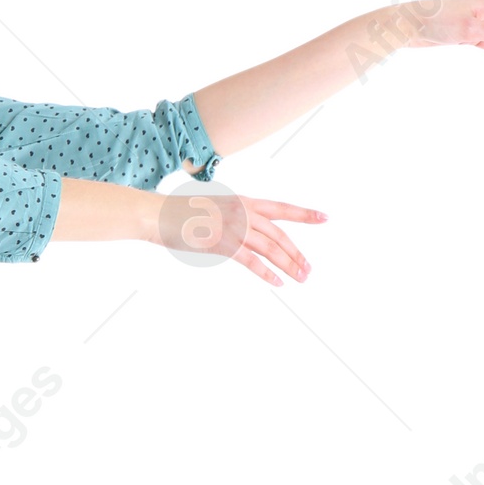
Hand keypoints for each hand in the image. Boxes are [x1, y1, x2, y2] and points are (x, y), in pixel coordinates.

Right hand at [164, 180, 325, 286]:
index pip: (280, 208)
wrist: (159, 214)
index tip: (324, 218)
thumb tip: (239, 230)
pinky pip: (253, 263)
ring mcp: (235, 228)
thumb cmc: (180, 212)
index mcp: (243, 201)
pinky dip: (267, 274)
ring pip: (272, 249)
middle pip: (280, 235)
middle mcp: (244, 212)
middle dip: (297, 253)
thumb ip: (230, 216)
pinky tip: (278, 283)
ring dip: (289, 265)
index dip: (304, 214)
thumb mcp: (212, 206)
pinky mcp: (225, 244)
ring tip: (301, 277)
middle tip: (309, 269)